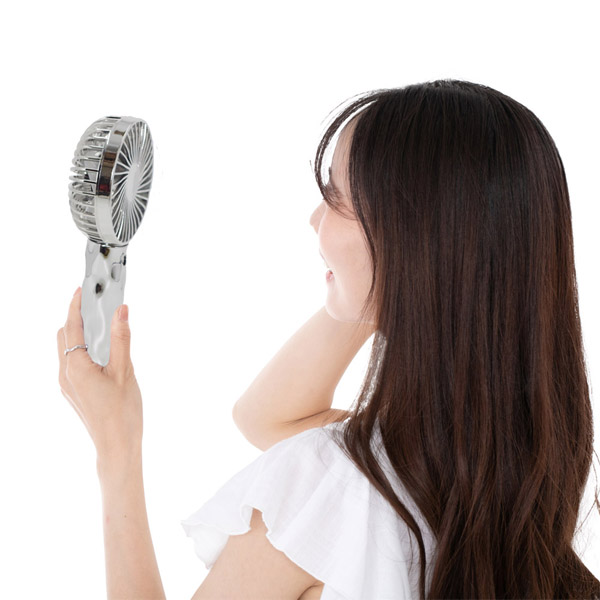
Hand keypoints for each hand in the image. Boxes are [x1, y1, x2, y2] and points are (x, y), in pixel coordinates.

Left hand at [56, 287, 142, 463]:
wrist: (117, 446)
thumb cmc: (122, 412)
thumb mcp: (125, 371)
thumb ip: (121, 338)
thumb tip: (121, 310)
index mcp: (75, 367)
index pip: (71, 327)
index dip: (76, 306)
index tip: (81, 290)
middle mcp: (65, 375)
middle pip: (64, 336)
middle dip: (76, 318)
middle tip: (96, 305)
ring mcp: (67, 386)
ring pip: (67, 350)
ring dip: (80, 334)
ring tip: (101, 325)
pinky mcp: (74, 393)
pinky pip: (73, 363)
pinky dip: (83, 350)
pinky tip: (102, 351)